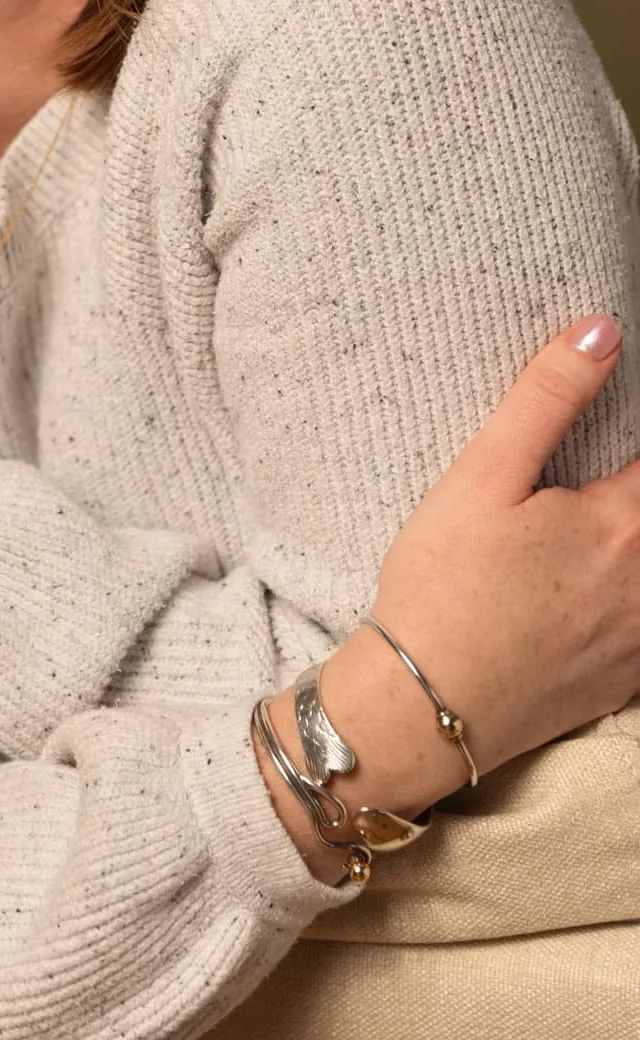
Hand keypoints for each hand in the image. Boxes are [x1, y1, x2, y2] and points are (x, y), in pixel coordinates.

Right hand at [256, 311, 637, 882]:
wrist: (421, 708)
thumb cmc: (442, 588)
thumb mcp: (481, 477)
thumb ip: (546, 398)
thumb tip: (601, 331)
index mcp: (622, 527)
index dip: (636, 433)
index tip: (612, 438)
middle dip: (624, 490)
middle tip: (571, 494)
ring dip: (626, 543)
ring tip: (575, 533)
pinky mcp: (627, 680)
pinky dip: (626, 593)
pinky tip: (580, 584)